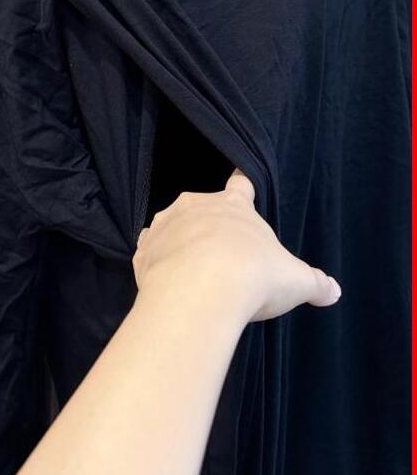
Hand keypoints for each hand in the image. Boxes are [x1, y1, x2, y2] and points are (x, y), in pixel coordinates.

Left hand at [133, 169, 340, 324]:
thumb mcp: (294, 280)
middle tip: (223, 257)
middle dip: (211, 228)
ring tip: (194, 271)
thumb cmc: (253, 275)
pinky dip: (158, 263)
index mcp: (232, 205)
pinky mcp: (143, 249)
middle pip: (203, 208)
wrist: (199, 291)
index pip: (240, 187)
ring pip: (173, 228)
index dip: (241, 187)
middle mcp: (194, 206)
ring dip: (181, 243)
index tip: (239, 183)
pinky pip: (151, 252)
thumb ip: (313, 282)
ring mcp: (164, 225)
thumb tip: (333, 290)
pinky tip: (168, 280)